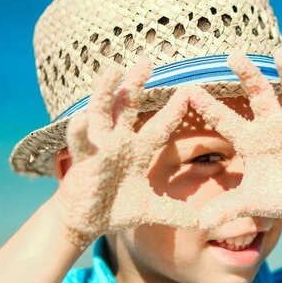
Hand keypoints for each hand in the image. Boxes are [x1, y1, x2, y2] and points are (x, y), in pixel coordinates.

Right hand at [55, 57, 198, 248]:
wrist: (86, 221)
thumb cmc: (116, 208)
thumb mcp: (150, 210)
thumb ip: (174, 212)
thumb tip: (202, 222)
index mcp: (138, 150)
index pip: (160, 126)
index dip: (174, 110)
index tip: (189, 91)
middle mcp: (119, 142)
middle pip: (128, 107)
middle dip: (136, 84)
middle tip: (147, 60)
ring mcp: (99, 148)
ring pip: (102, 114)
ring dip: (105, 92)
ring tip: (112, 70)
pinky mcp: (83, 161)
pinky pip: (81, 143)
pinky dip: (79, 130)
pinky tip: (81, 117)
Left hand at [183, 46, 281, 228]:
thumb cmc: (279, 195)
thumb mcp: (251, 202)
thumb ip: (226, 207)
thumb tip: (198, 222)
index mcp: (250, 139)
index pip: (225, 120)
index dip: (207, 106)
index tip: (187, 88)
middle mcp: (272, 124)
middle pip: (258, 93)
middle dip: (247, 74)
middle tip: (233, 56)